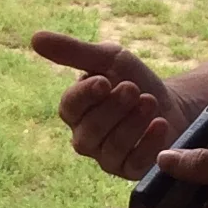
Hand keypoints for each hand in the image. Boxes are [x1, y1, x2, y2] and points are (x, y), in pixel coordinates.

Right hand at [31, 31, 192, 179]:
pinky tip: (160, 124)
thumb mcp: (108, 58)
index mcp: (76, 111)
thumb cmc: (134, 79)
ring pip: (111, 148)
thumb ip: (74, 51)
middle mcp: (86, 138)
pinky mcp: (131, 170)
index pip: (69, 108)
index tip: (104, 81)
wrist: (172, 102)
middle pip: (89, 131)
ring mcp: (107, 158)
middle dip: (113, 109)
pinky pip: (134, 163)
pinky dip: (148, 143)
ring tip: (150, 101)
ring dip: (132, 123)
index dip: (85, 96)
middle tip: (133, 88)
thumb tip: (35, 37)